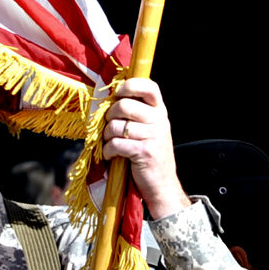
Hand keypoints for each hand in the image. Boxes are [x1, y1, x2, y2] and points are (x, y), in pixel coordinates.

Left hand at [103, 78, 189, 218]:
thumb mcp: (149, 130)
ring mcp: (153, 136)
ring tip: (110, 144)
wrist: (162, 184)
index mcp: (159, 111)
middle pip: (123, 105)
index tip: (118, 94)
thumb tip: (109, 99)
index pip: (149, 87)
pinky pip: (115, 144)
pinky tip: (111, 156)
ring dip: (106, 137)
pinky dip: (108, 151)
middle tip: (109, 128)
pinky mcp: (144, 152)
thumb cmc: (149, 155)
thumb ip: (136, 114)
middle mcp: (159, 120)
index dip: (130, 85)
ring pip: (116, 126)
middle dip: (109, 117)